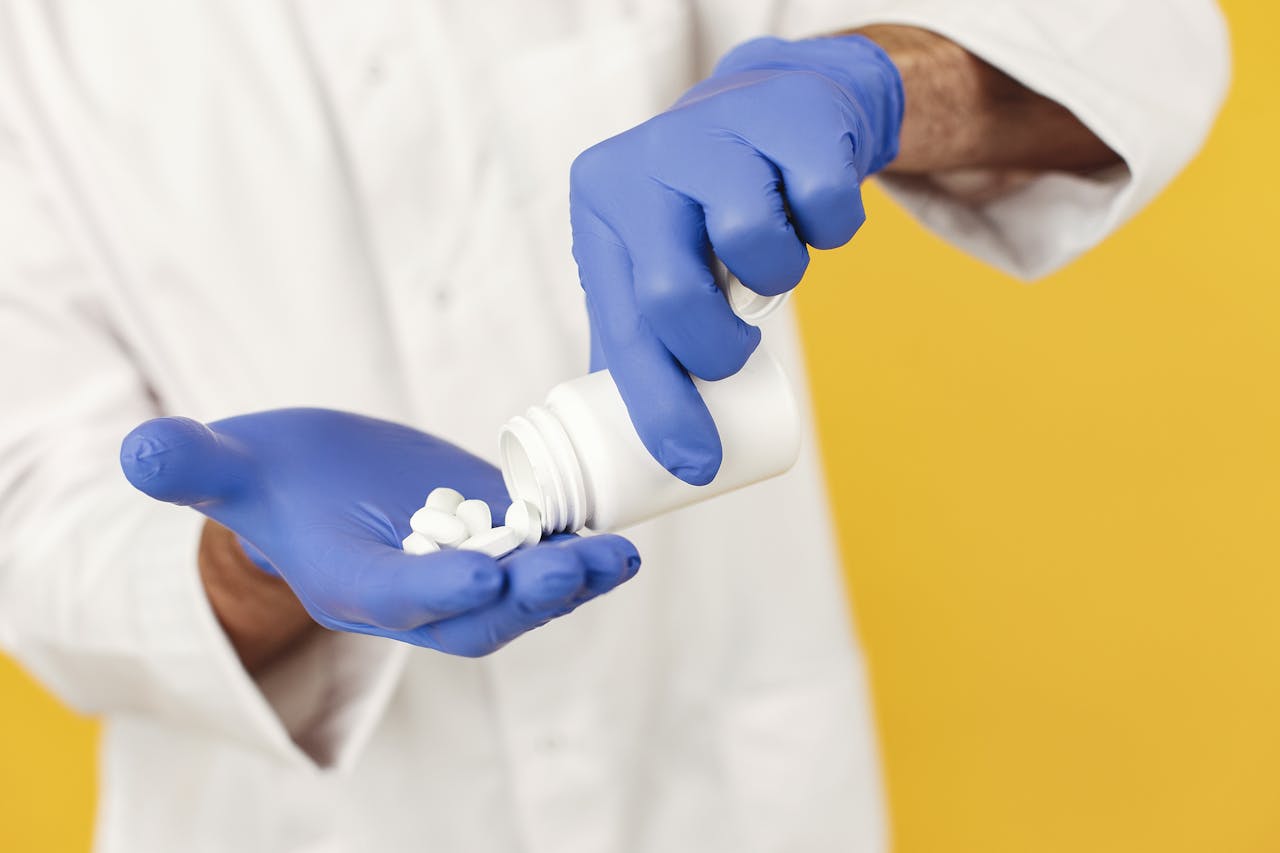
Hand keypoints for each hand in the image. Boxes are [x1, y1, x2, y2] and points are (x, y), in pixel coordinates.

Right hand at [120, 408, 639, 656]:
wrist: (308, 485)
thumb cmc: (264, 477)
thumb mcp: (226, 466)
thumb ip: (193, 465)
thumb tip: (139, 450)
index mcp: (348, 583)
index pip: (396, 596)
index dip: (439, 588)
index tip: (488, 577)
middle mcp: (412, 591)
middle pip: (476, 614)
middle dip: (529, 596)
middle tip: (579, 567)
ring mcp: (457, 569)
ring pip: (520, 595)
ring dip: (570, 578)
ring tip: (617, 555)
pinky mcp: (488, 537)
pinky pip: (537, 556)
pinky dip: (576, 549)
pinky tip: (618, 533)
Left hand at [571, 35, 902, 482]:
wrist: (779, 104)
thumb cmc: (705, 206)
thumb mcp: (650, 255)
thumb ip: (635, 331)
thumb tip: (629, 446)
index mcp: (602, 203)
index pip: (626, 325)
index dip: (659, 406)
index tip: (696, 464)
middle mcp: (647, 159)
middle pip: (672, 293)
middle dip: (716, 349)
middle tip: (736, 348)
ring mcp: (719, 127)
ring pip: (751, 243)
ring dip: (776, 278)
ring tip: (766, 260)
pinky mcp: (792, 115)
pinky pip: (824, 204)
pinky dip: (830, 228)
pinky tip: (809, 210)